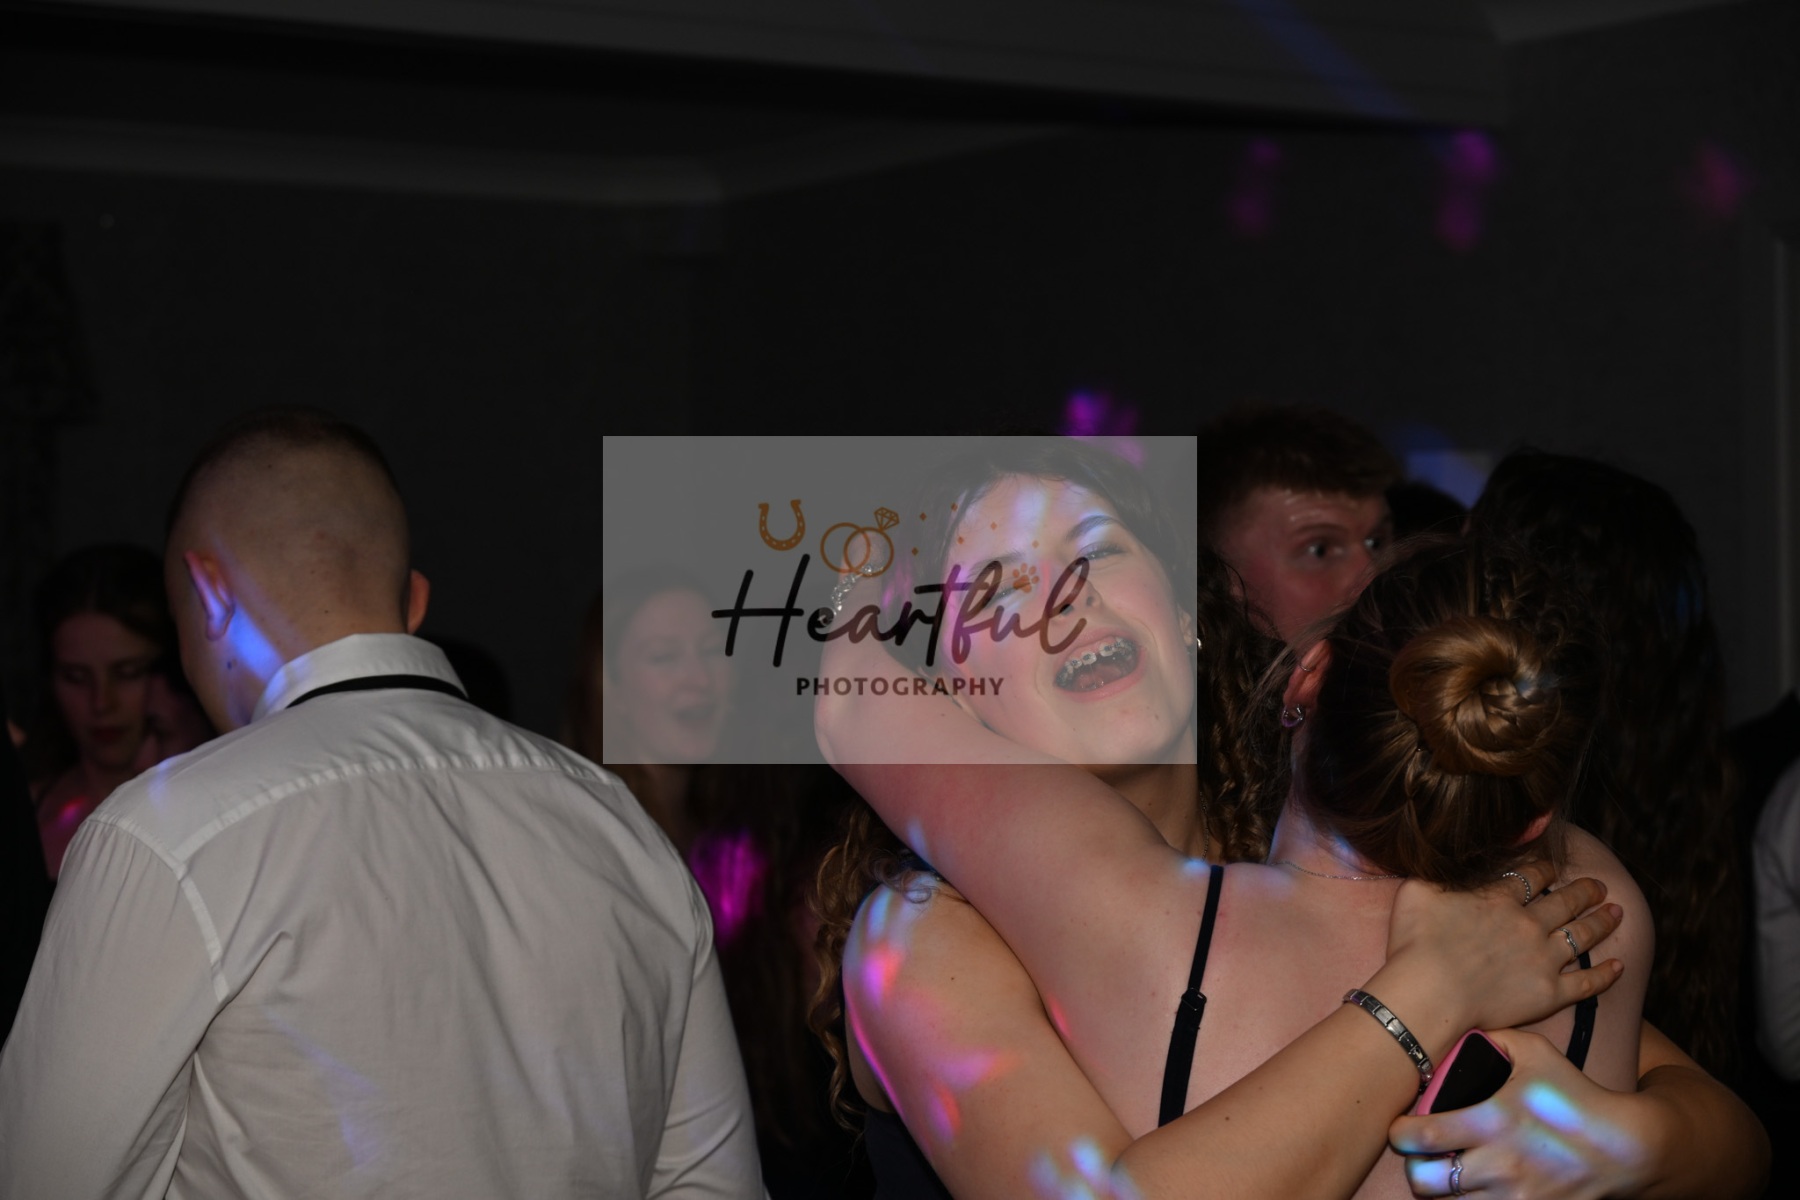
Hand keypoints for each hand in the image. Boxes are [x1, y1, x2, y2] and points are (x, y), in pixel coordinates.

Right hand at [1381, 861, 1622, 1038]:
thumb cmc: (1414, 944)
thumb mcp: (1416, 891)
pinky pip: (1586, 983)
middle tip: (1599, 886)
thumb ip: (1437, 874)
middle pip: (1566, 901)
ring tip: (1617, 913)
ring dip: (1602, 922)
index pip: (1531, 877)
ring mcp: (1543, 959)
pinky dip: (1604, 974)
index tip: (1553, 868)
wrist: (1429, 994)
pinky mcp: (1549, 993)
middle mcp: (1528, 924)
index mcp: (1499, 899)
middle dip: (1585, 891)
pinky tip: (1618, 966)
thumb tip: (1446, 862)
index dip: (1545, 869)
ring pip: (1582, 935)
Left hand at [1390, 1027, 1651, 1198]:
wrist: (1625, 1147)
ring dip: (1447, 1188)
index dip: (1401, 1133)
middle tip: (1424, 1156)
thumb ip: (1492, 1039)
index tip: (1403, 1127)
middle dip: (1417, 1169)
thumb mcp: (1534, 1051)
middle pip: (1424, 1183)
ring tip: (1453, 1169)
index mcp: (1490, 1122)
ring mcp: (1513, 1196)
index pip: (1420, 1136)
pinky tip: (1481, 1185)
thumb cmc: (1574, 1095)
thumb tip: (1460, 1034)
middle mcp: (1496, 1165)